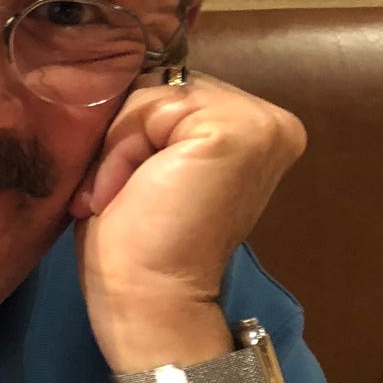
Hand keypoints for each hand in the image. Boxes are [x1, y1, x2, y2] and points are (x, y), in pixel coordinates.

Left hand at [69, 71, 305, 370]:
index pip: (173, 92)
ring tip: (116, 198)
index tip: (117, 191)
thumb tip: (113, 80)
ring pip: (152, 96)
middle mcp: (269, 121)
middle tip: (113, 197)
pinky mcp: (234, 130)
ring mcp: (259, 122)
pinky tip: (126, 194)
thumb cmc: (135, 249)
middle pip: (163, 87)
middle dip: (123, 138)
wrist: (147, 302)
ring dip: (117, 149)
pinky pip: (149, 107)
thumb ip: (152, 123)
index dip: (129, 133)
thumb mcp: (144, 166)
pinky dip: (121, 151)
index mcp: (253, 130)